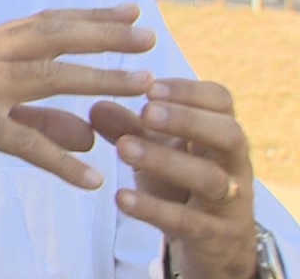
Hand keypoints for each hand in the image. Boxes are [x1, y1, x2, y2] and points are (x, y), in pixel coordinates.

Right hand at [0, 6, 155, 216]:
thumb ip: (37, 117)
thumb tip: (89, 134)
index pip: (44, 23)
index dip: (89, 17)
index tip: (130, 12)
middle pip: (54, 38)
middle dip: (105, 37)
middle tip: (149, 38)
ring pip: (49, 77)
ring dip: (101, 82)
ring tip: (144, 88)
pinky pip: (24, 142)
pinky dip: (60, 160)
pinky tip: (91, 178)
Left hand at [91, 80, 256, 278]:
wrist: (213, 242)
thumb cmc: (183, 183)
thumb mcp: (156, 152)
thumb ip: (129, 129)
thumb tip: (95, 106)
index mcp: (220, 135)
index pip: (221, 102)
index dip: (189, 91)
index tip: (150, 86)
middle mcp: (234, 165)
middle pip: (229, 134)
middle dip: (188, 120)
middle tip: (146, 111)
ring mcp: (231, 202)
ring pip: (210, 178)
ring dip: (165, 161)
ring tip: (123, 149)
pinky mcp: (216, 237)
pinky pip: (188, 222)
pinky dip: (154, 209)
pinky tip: (121, 198)